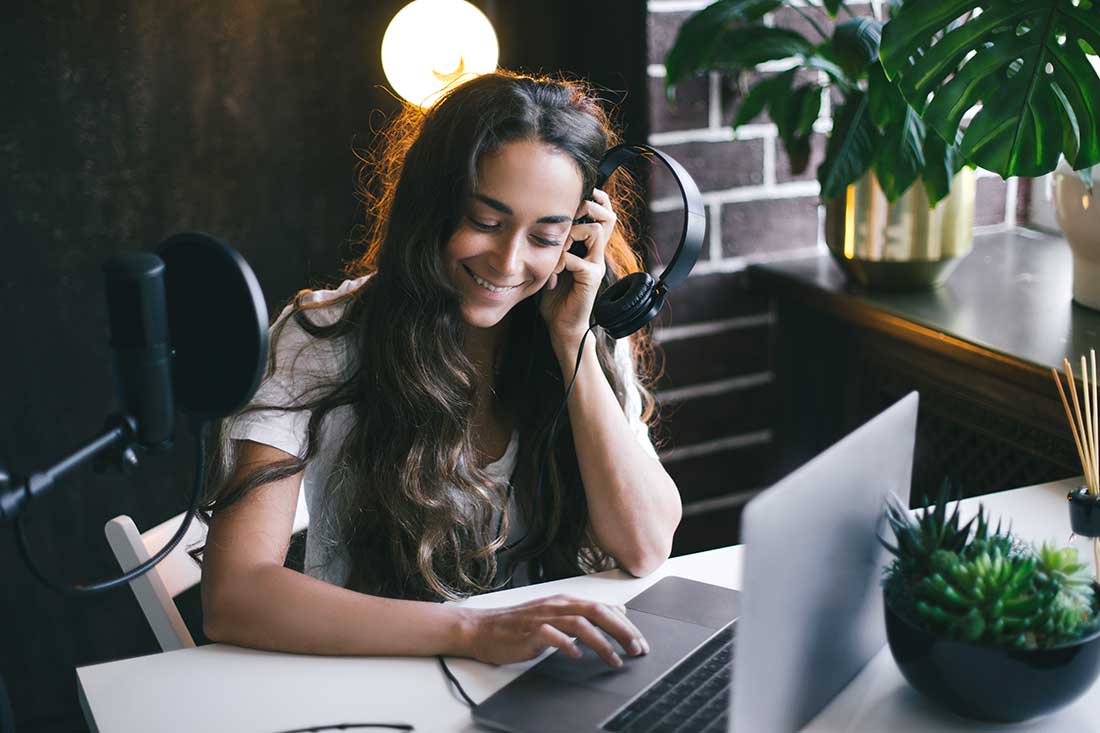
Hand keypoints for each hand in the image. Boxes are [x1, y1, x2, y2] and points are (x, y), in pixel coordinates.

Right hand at [460, 593, 649, 666]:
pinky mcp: (529, 632)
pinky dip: (567, 645)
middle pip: (597, 613)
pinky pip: (552, 636)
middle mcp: (557, 605)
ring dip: (602, 642)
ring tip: (615, 660)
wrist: (482, 629)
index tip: (640, 642)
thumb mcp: (554, 614)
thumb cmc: (518, 625)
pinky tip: (577, 656)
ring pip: (580, 624)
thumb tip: (616, 612)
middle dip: (622, 631)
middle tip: (637, 650)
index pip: (603, 608)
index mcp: (565, 601)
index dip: (626, 625)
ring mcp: (543, 617)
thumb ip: (583, 613)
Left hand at [539, 188, 615, 352]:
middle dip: (588, 208)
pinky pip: (577, 259)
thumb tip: (536, 221)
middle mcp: (596, 254)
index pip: (603, 216)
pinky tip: (552, 275)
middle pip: (607, 217)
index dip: (596, 200)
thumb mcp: (551, 263)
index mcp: (589, 249)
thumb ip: (552, 244)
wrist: (561, 325)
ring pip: (596, 231)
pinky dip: (560, 261)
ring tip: (558, 246)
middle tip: (567, 213)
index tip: (579, 193)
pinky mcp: (590, 279)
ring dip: (572, 232)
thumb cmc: (554, 296)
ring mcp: (596, 266)